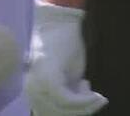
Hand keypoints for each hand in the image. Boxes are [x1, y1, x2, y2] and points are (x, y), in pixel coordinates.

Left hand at [26, 0, 106, 115]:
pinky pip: (68, 100)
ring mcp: (39, 86)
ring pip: (64, 110)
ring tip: (94, 93)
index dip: (75, 112)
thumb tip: (79, 108)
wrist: (60, 22)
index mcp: (33, 90)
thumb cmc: (64, 45)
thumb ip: (68, 93)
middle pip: (58, 114)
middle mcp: (32, 91)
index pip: (51, 113)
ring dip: (84, 106)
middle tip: (97, 99)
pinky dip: (84, 100)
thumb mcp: (68, 76)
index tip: (90, 102)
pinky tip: (93, 92)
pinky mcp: (49, 80)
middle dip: (82, 111)